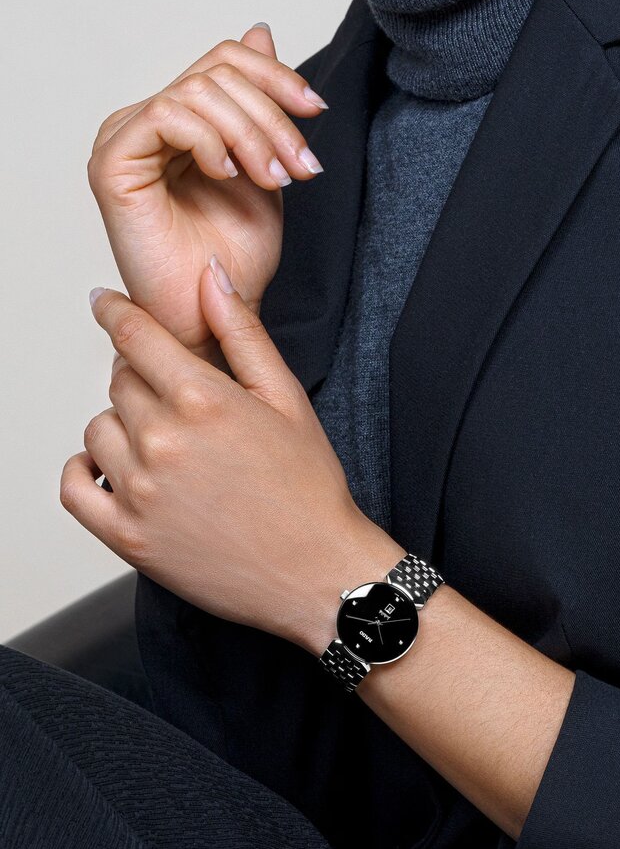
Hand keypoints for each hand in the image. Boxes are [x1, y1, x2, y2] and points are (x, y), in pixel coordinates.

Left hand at [60, 257, 402, 654]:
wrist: (316, 571)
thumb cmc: (308, 487)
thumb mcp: (286, 397)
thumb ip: (242, 332)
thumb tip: (210, 276)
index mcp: (202, 399)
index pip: (134, 335)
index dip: (115, 310)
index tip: (105, 302)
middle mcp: (163, 441)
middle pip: (120, 381)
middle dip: (142, 380)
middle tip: (178, 402)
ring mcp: (140, 491)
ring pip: (98, 428)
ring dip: (122, 426)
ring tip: (165, 444)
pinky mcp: (127, 536)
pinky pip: (75, 486)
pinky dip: (84, 470)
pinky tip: (114, 468)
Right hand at [87, 24, 328, 367]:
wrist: (215, 316)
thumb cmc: (235, 256)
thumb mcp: (265, 168)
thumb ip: (261, 107)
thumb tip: (259, 29)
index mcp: (181, 121)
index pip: (224, 62)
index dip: (276, 76)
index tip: (316, 112)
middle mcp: (147, 122)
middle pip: (216, 73)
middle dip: (272, 117)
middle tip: (301, 167)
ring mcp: (125, 139)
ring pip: (198, 92)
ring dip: (252, 134)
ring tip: (275, 180)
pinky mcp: (111, 162)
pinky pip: (167, 115)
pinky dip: (210, 140)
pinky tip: (230, 175)